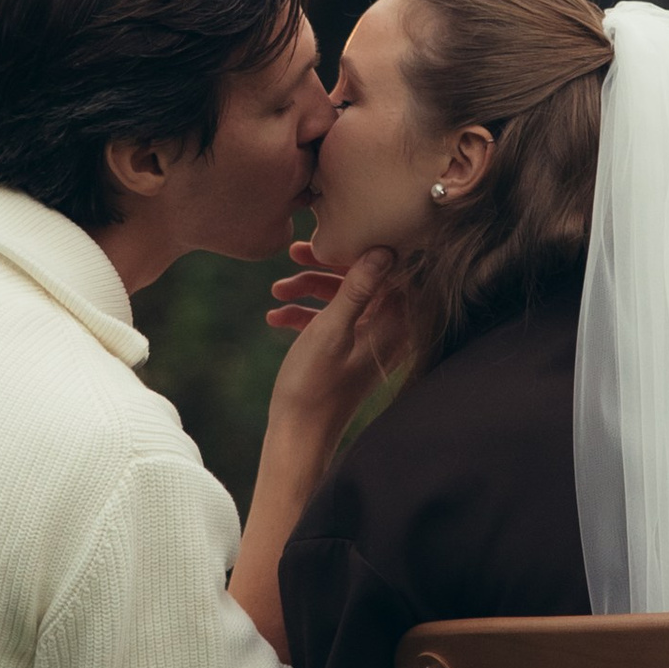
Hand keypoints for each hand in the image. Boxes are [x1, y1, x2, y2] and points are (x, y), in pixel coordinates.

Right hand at [264, 242, 400, 429]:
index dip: (365, 248)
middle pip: (364, 280)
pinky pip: (330, 319)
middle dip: (327, 266)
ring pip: (342, 298)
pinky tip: (275, 317)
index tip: (337, 232)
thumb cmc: (315, 386)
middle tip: (296, 251)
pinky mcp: (346, 350)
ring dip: (308, 289)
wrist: (298, 435)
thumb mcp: (331, 330)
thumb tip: (384, 249)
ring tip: (276, 289)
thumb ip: (357, 290)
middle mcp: (386, 330)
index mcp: (393, 325)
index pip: (392, 270)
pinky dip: (304, 314)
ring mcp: (366, 340)